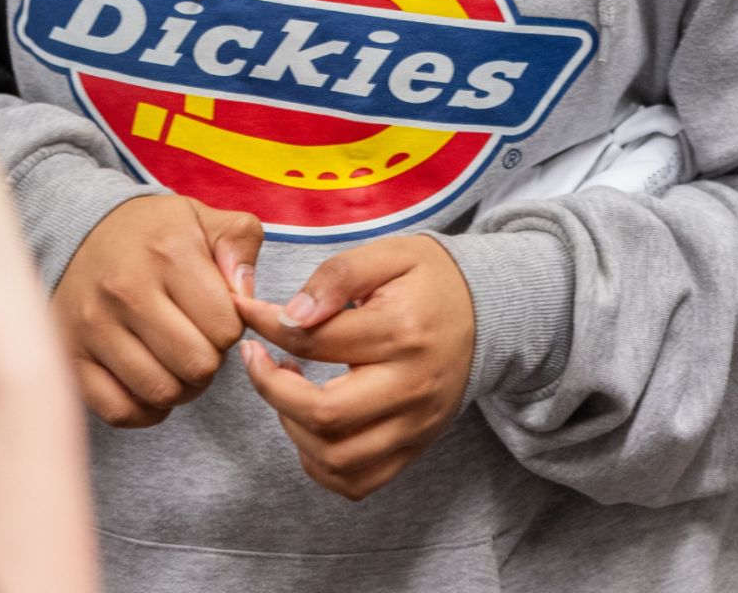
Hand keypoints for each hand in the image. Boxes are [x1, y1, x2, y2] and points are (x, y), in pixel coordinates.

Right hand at [52, 191, 264, 427]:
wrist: (80, 230)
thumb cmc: (152, 232)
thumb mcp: (202, 218)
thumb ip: (239, 246)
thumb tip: (245, 297)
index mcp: (168, 253)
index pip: (226, 328)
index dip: (231, 330)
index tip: (216, 316)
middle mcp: (127, 290)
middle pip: (197, 365)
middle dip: (209, 360)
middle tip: (198, 342)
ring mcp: (94, 326)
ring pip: (161, 392)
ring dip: (180, 386)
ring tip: (176, 361)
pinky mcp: (70, 356)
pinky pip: (119, 411)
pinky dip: (143, 410)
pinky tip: (150, 383)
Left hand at [236, 234, 476, 500]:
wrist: (489, 314)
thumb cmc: (431, 280)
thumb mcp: (391, 254)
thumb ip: (339, 276)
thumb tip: (291, 315)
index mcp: (401, 332)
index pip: (314, 340)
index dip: (267, 325)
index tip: (248, 312)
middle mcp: (410, 387)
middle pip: (323, 414)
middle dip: (271, 389)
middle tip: (257, 359)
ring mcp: (414, 426)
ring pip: (336, 459)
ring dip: (292, 430)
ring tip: (287, 390)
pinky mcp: (415, 448)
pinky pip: (358, 482)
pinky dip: (320, 464)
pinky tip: (310, 425)